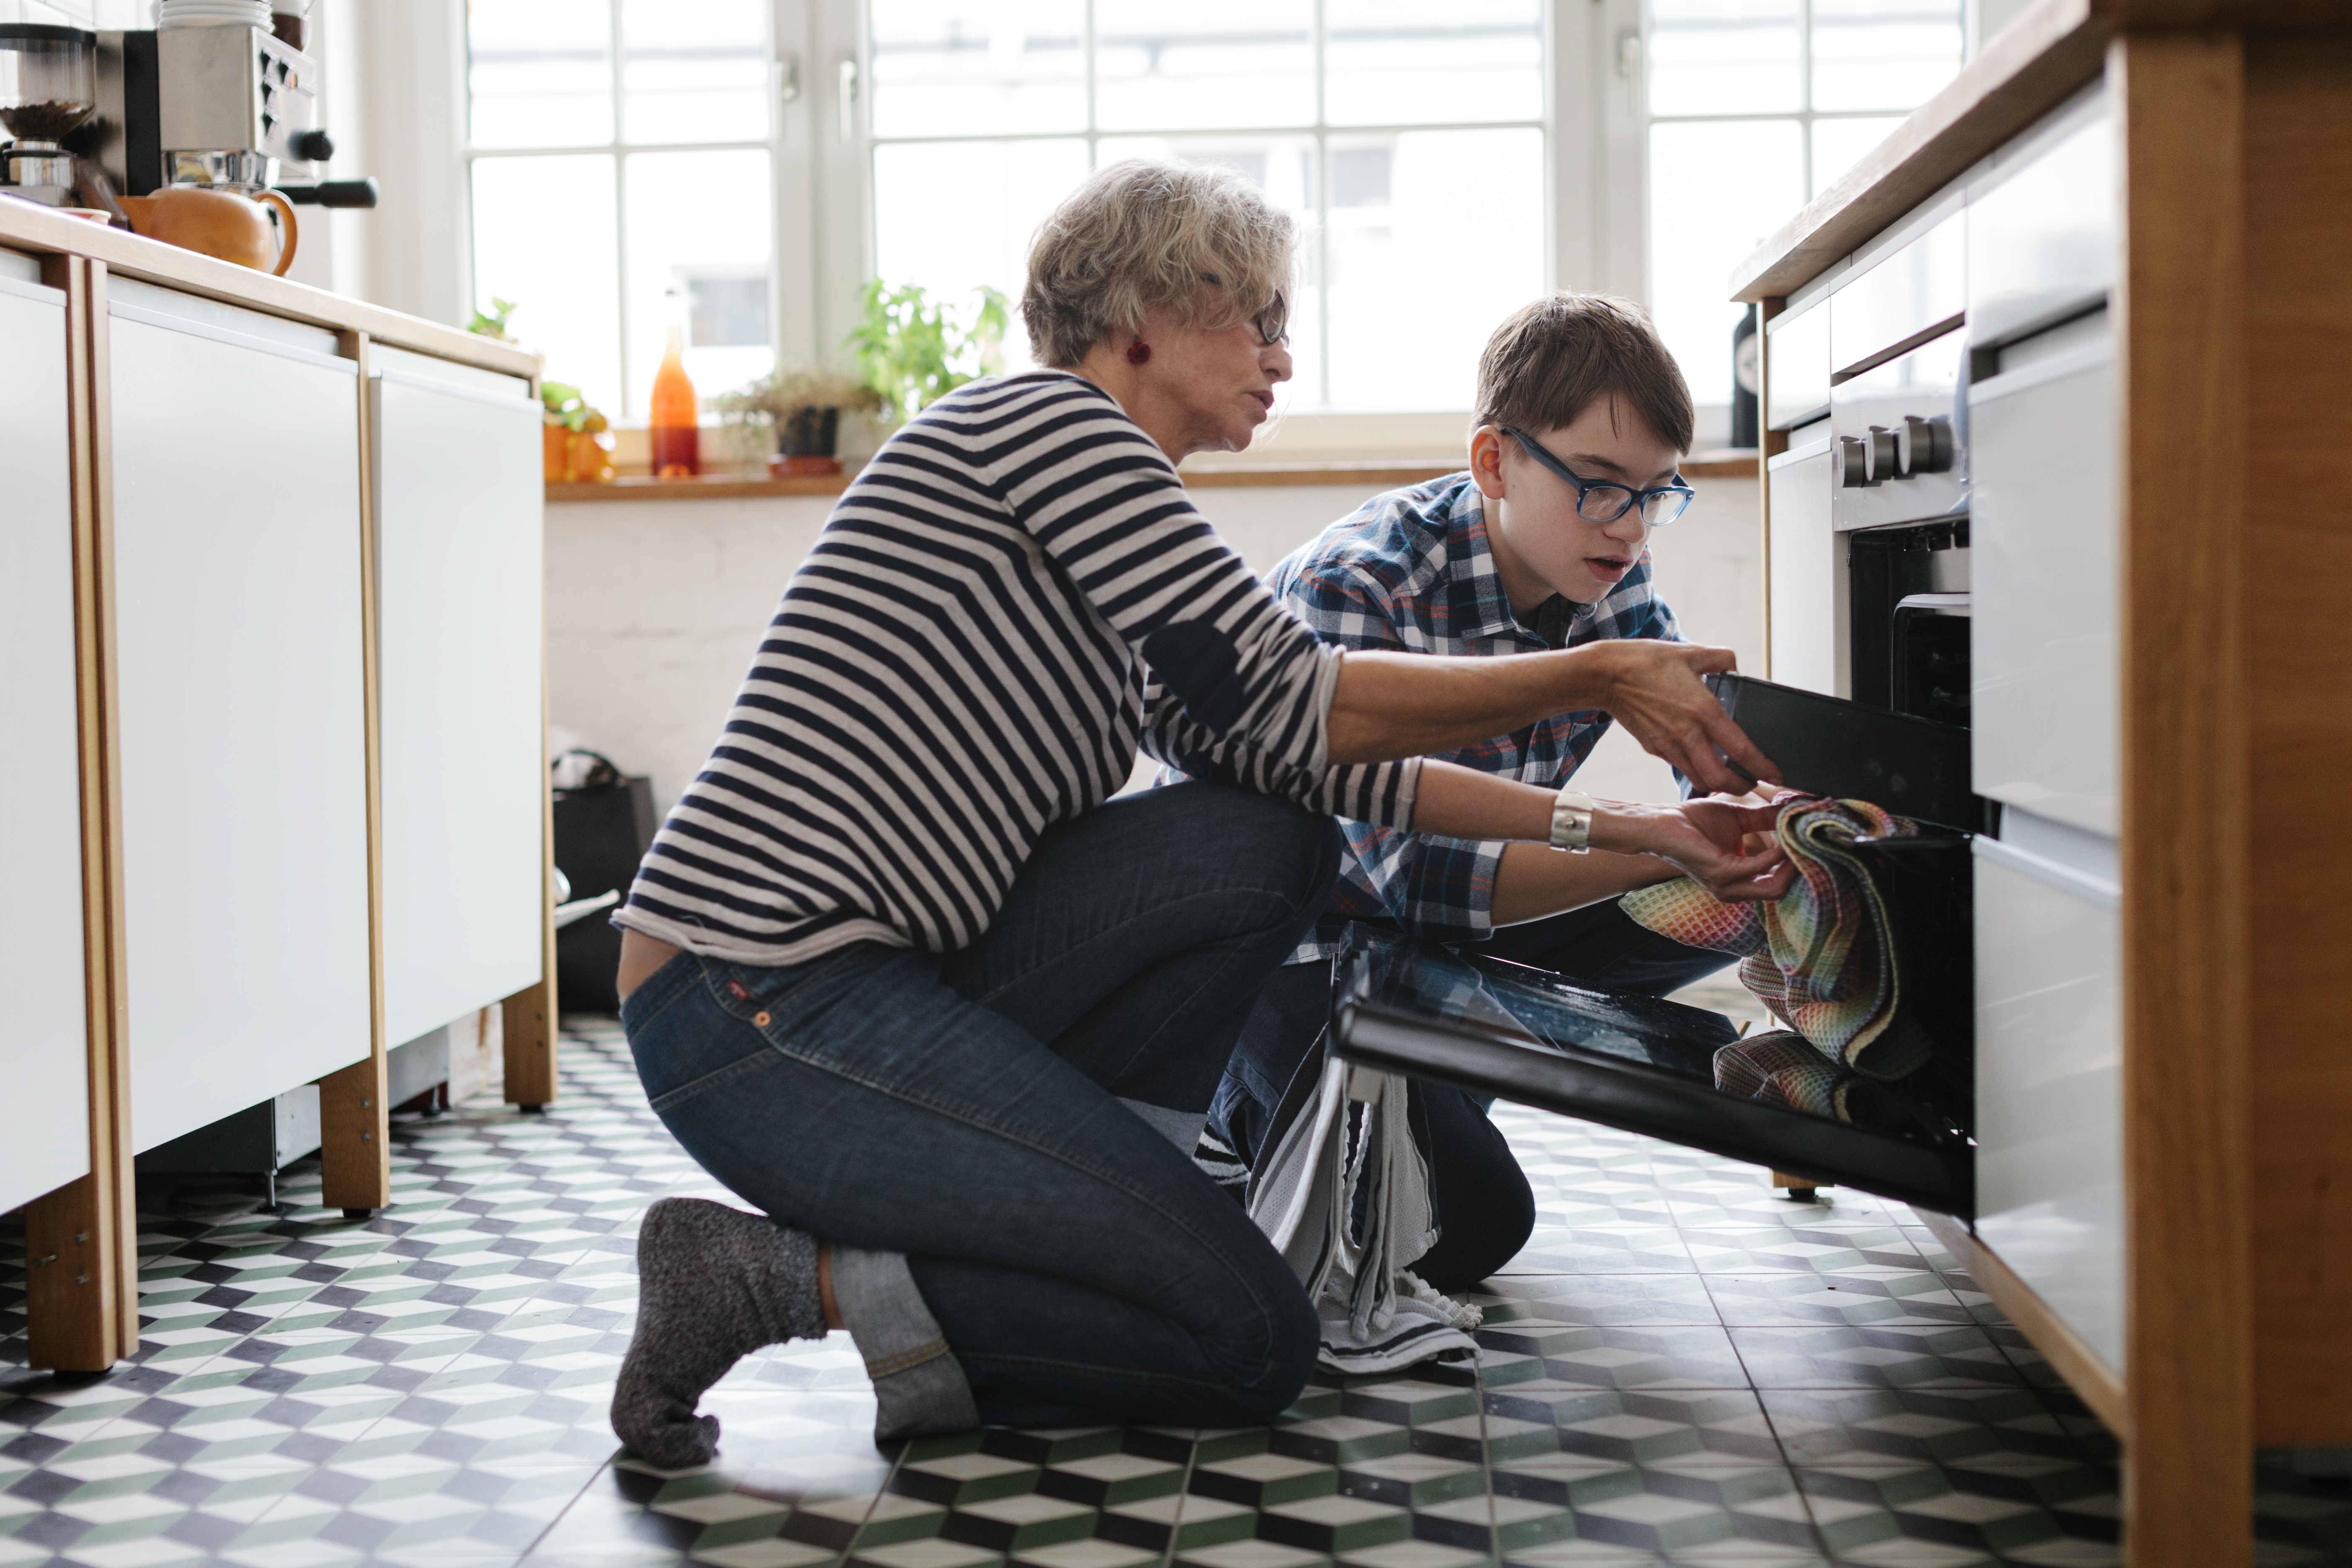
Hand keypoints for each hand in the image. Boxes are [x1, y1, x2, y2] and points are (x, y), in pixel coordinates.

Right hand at [1582, 641, 1780, 795]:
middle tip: (1753, 783)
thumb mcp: (1691, 652)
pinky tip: (1703, 760)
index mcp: (1702, 710)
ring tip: (1730, 777)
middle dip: (1741, 788)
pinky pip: (1681, 767)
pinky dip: (1696, 771)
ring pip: (1699, 780)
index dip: (1763, 767)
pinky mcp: (1654, 748)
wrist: (1604, 675)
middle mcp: (1687, 734)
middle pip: (1719, 780)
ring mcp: (1668, 745)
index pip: (1741, 750)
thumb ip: (1722, 659)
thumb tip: (1735, 668)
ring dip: (1718, 784)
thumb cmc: (1645, 661)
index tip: (1775, 774)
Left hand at [1592, 797, 1793, 903]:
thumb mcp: (1740, 818)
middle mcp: (1735, 889)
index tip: (1811, 838)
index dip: (1799, 862)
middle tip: (1812, 840)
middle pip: (1783, 889)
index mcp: (1740, 880)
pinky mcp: (1722, 874)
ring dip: (1792, 861)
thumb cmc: (1694, 821)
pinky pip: (1759, 868)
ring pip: (1776, 886)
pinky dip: (1775, 853)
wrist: (1663, 821)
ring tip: (1800, 837)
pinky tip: (1781, 836)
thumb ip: (1766, 818)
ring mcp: (1728, 885)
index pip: (1780, 882)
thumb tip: (1794, 809)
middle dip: (1802, 866)